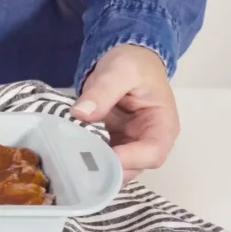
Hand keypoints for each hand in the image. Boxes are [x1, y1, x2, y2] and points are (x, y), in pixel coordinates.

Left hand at [70, 44, 178, 183]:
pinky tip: (67, 161)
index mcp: (162, 125)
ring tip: (68, 167)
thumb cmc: (133, 64)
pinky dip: (86, 162)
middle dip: (106, 171)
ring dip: (94, 171)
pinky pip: (101, 160)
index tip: (99, 157)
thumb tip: (80, 113)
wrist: (129, 60)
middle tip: (75, 167)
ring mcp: (130, 145)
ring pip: (115, 170)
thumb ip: (102, 92)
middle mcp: (149, 141)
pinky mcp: (113, 144)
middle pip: (133, 168)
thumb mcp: (120, 71)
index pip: (152, 153)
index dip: (128, 160)